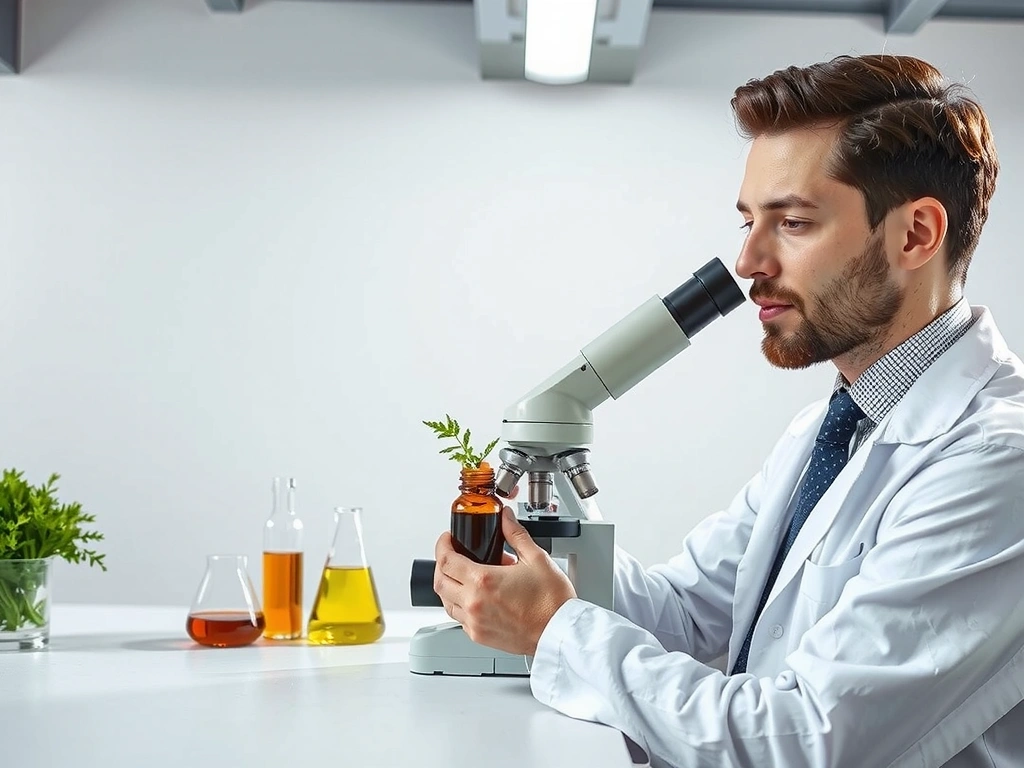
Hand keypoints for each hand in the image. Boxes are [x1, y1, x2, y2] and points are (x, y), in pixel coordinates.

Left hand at [433, 505, 576, 655]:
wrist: (560, 632)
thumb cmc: (552, 601)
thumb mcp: (536, 558)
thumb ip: (515, 534)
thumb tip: (506, 518)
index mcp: (484, 581)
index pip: (446, 560)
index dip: (442, 545)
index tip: (447, 540)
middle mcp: (474, 603)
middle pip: (440, 581)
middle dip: (441, 564)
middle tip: (450, 554)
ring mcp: (475, 622)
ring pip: (445, 602)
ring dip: (449, 586)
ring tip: (463, 576)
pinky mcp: (479, 636)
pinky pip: (458, 618)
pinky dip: (460, 605)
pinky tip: (475, 598)